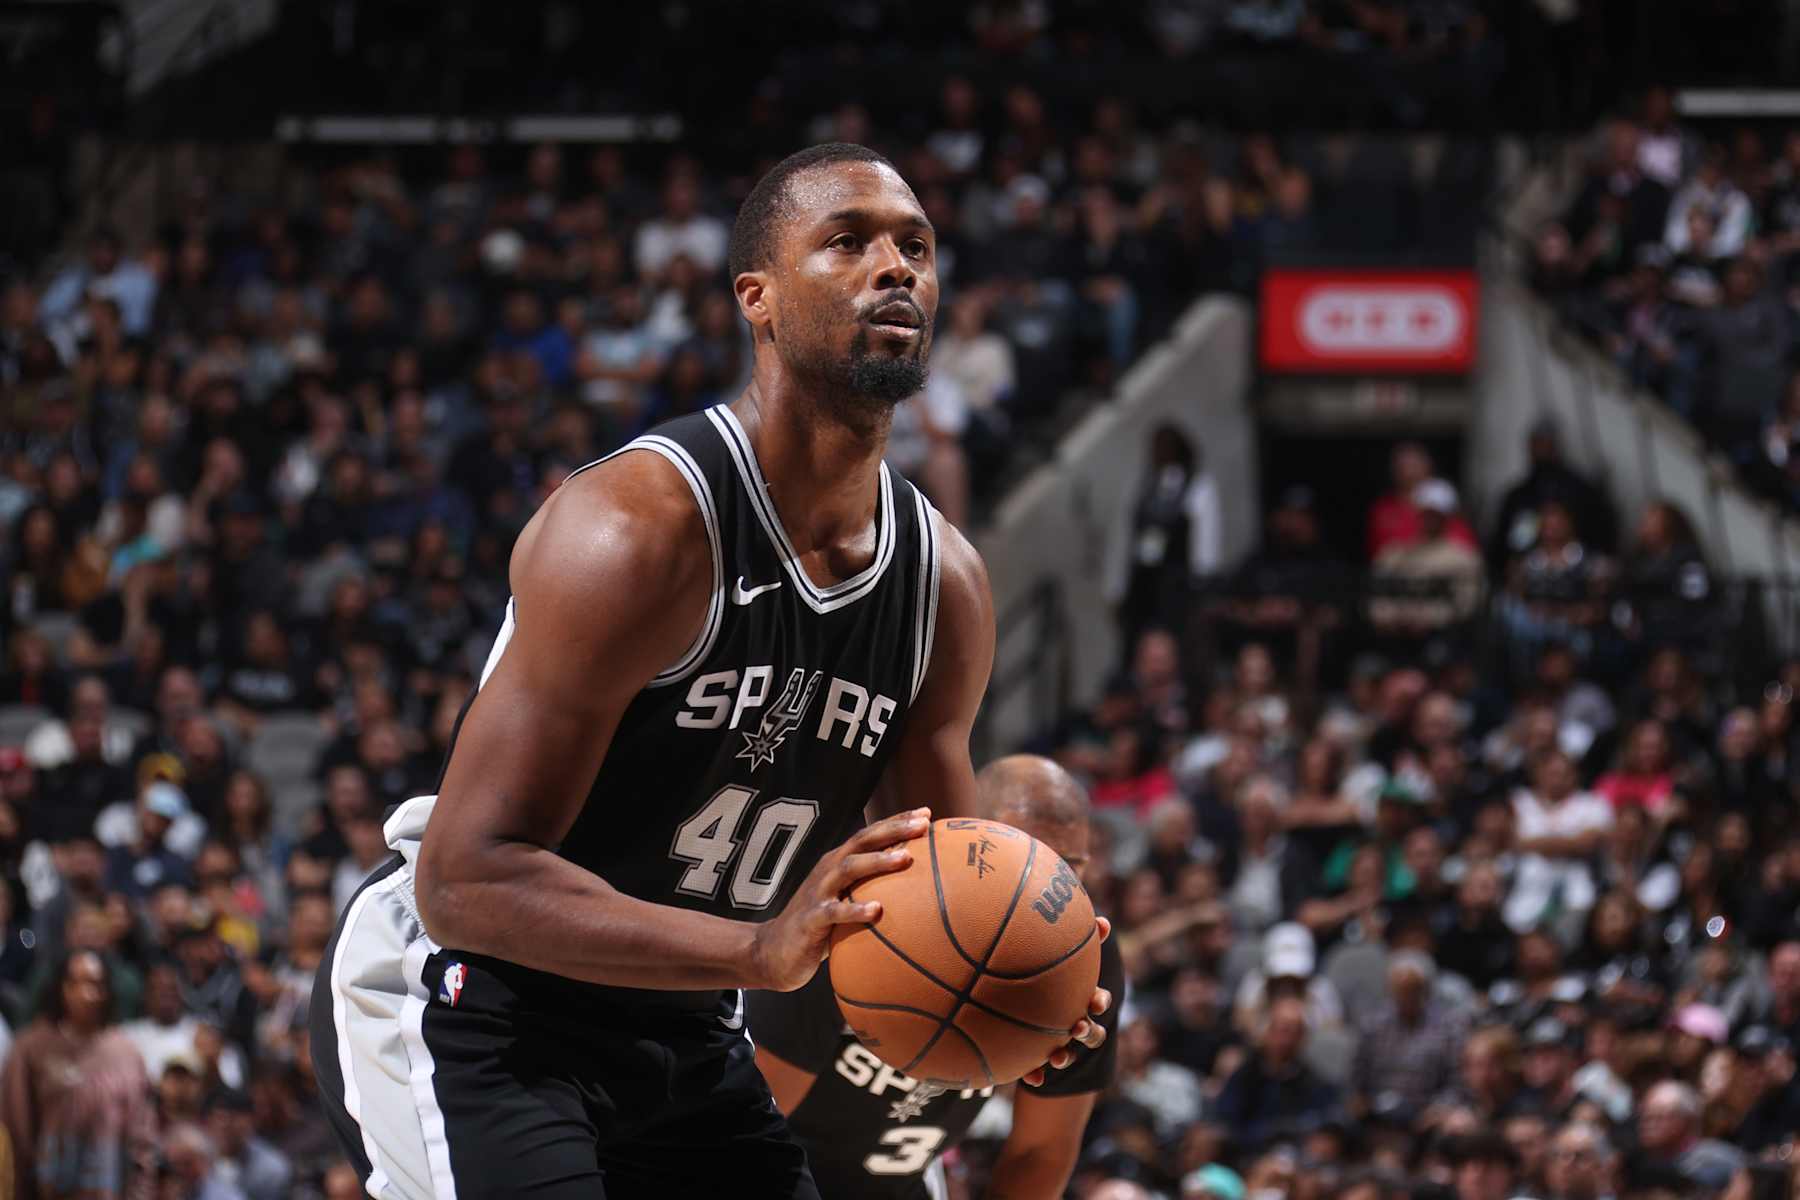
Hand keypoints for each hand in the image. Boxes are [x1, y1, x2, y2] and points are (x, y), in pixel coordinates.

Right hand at [750, 808, 929, 990]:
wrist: (772, 952)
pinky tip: (877, 910)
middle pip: (861, 842)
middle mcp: (828, 871)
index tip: (926, 814)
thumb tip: (916, 891)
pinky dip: (855, 910)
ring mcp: (818, 893)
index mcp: (838, 863)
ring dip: (877, 861)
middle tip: (923, 824)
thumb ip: (870, 889)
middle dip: (893, 830)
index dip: (896, 822)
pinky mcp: (810, 920)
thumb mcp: (845, 900)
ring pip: (848, 868)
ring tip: (906, 858)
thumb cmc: (820, 926)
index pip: (870, 835)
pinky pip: (834, 912)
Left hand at [1021, 917, 1111, 1085]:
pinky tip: (1030, 1077)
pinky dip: (1035, 1075)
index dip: (1099, 1001)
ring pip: (1068, 1054)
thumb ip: (1069, 939)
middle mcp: (1072, 1022)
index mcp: (1078, 998)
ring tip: (1057, 1058)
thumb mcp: (1050, 956)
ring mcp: (1057, 1042)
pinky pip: (1038, 1071)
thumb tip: (1096, 917)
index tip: (1096, 1001)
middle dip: (1087, 1031)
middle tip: (1078, 1026)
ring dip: (1065, 1056)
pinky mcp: (1037, 1059)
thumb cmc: (1040, 977)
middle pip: (1090, 1031)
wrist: (1016, 1015)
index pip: (1096, 999)